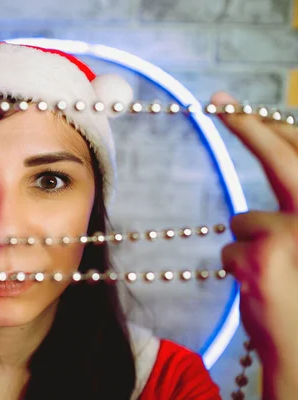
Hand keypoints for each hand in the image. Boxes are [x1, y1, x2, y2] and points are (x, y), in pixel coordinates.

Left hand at [216, 92, 297, 397]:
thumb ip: (296, 216)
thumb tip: (265, 199)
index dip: (271, 129)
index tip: (237, 103)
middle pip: (283, 160)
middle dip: (249, 124)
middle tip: (219, 97)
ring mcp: (295, 229)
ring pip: (245, 222)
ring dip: (250, 246)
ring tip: (274, 279)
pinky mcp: (262, 250)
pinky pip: (231, 250)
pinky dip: (239, 268)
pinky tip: (261, 290)